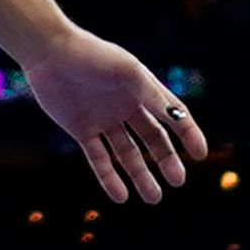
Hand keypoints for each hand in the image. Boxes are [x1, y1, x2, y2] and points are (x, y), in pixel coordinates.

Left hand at [21, 26, 204, 203]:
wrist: (48, 51)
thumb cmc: (92, 55)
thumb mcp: (129, 72)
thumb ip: (153, 96)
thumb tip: (179, 117)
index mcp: (142, 89)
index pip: (172, 115)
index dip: (188, 134)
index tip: (200, 154)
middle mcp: (125, 106)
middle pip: (152, 138)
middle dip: (165, 160)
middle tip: (178, 181)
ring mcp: (103, 119)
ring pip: (127, 153)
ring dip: (140, 175)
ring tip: (154, 197)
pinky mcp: (81, 129)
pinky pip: (99, 158)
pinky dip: (109, 178)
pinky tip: (121, 196)